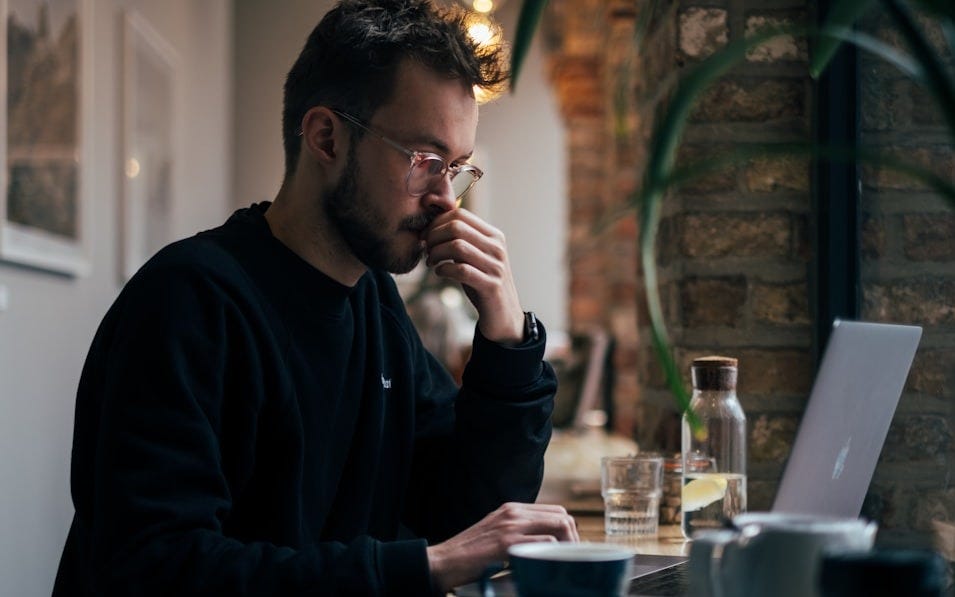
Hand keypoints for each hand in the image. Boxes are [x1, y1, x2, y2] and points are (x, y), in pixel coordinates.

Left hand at [423, 209, 524, 344]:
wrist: (503, 314)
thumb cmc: (483, 283)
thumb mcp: (476, 257)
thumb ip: (462, 241)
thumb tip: (432, 226)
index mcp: (494, 236)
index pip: (460, 214)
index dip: (437, 222)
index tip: (425, 236)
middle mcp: (497, 247)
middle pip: (456, 227)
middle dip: (433, 236)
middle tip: (425, 249)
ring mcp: (495, 266)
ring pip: (457, 246)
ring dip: (436, 253)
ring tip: (431, 262)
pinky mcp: (491, 285)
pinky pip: (461, 270)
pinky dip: (444, 269)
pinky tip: (439, 272)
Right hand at [425, 502, 577, 592]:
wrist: (444, 561)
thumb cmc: (469, 554)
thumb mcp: (496, 534)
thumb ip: (518, 532)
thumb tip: (546, 544)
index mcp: (511, 509)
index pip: (555, 510)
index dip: (568, 529)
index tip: (571, 548)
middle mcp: (513, 513)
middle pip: (562, 515)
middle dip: (574, 536)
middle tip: (573, 558)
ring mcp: (511, 526)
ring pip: (559, 525)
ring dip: (568, 546)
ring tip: (566, 563)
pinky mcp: (507, 543)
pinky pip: (545, 542)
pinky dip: (554, 554)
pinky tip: (550, 566)